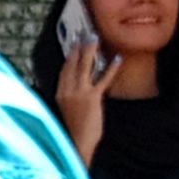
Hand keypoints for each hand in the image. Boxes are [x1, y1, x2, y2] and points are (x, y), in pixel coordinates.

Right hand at [50, 35, 114, 161]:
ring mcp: (79, 93)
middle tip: (84, 33)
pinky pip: (102, 79)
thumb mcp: (68, 112)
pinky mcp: (92, 98)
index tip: (74, 42)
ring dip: (90, 50)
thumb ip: (71, 98)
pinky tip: (117, 59)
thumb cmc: (72, 133)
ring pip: (84, 66)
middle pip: (72, 63)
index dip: (70, 54)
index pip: (65, 69)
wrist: (75, 145)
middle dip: (78, 46)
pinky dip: (111, 68)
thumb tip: (77, 90)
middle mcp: (67, 90)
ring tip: (95, 38)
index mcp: (60, 93)